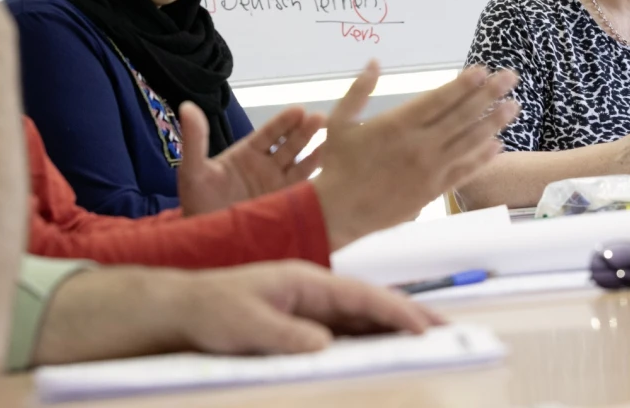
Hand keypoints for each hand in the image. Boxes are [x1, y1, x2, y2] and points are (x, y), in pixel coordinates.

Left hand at [166, 261, 442, 354]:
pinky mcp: (299, 320)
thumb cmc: (211, 309)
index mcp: (305, 280)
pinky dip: (366, 338)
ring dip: (391, 328)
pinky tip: (383, 351)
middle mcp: (312, 288)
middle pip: (369, 304)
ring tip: (426, 342)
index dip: (396, 311)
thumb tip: (326, 346)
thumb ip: (286, 335)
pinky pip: (341, 330)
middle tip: (447, 332)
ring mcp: (307, 304)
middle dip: (408, 316)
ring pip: (359, 317)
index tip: (425, 328)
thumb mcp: (246, 324)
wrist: (182, 307)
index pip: (360, 296)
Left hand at [178, 104, 324, 215]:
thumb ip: (195, 139)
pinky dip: (319, 179)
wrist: (206, 242)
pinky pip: (306, 189)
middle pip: (290, 144)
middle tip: (322, 118)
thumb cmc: (198, 203)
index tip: (299, 110)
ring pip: (302, 163)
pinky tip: (332, 170)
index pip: (269, 133)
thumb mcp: (194, 170)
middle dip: (305, 131)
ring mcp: (279, 186)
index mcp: (247, 154)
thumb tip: (187, 107)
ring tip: (333, 139)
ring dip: (316, 150)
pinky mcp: (287, 205)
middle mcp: (267, 167)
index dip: (284, 122)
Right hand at [312, 63, 518, 250]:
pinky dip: (482, 158)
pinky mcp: (433, 190)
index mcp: (397, 124)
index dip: (463, 84)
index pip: (439, 99)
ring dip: (494, 122)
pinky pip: (464, 171)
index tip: (482, 70)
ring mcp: (430, 169)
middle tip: (511, 77)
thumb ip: (359, 90)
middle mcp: (420, 145)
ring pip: (469, 142)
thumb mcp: (339, 121)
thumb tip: (374, 62)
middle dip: (489, 94)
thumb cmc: (337, 164)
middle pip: (462, 116)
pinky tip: (498, 146)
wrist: (339, 210)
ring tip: (514, 107)